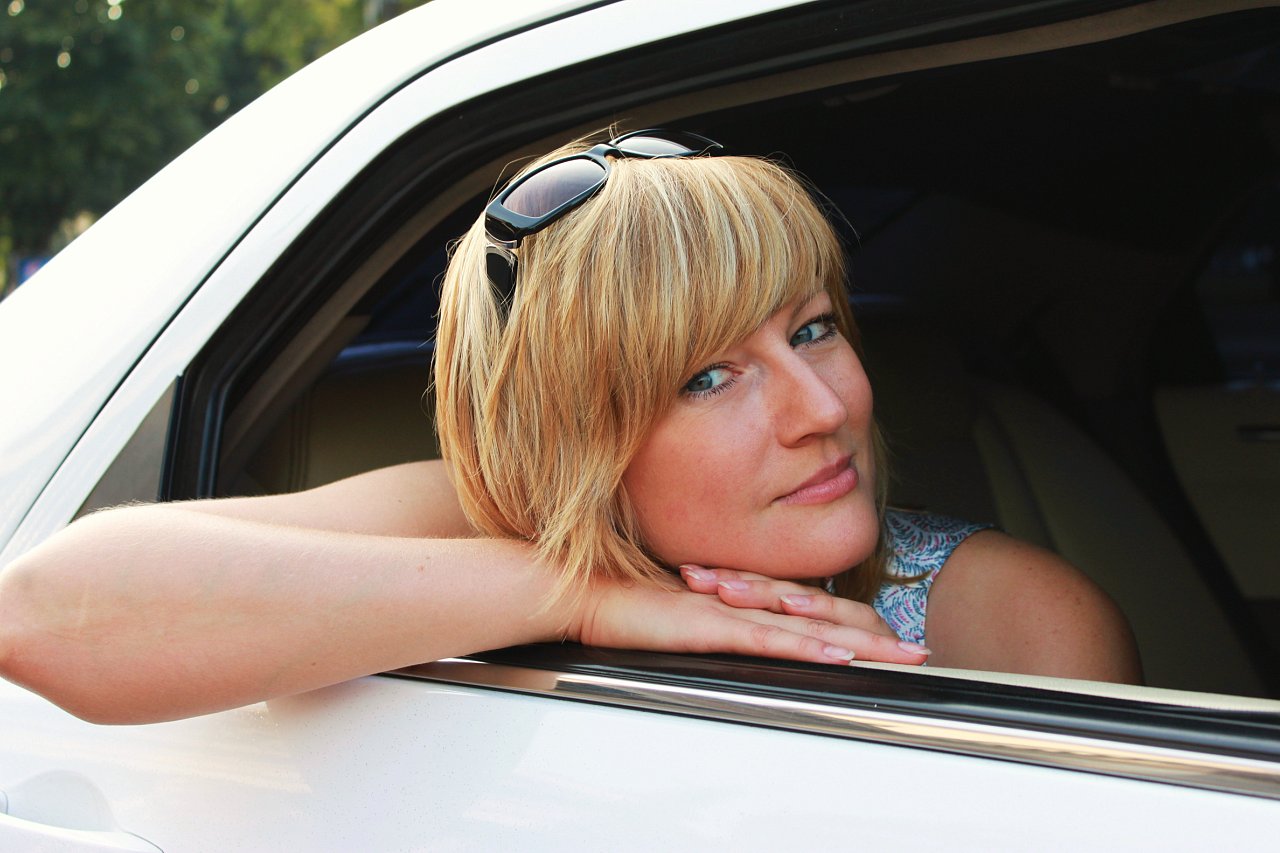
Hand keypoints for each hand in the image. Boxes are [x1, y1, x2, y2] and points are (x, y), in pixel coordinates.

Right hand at [567, 571, 929, 666]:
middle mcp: (742, 602)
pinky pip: (766, 639)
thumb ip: (705, 621)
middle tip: (918, 650)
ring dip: (856, 643)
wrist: (578, 590)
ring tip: (898, 654)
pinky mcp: (708, 626)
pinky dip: (806, 645)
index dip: (848, 624)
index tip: (885, 638)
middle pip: (819, 617)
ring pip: (805, 627)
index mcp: (737, 600)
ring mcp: (728, 612)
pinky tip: (836, 653)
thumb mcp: (674, 616)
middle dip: (872, 636)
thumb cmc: (616, 604)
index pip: (805, 611)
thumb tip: (723, 629)